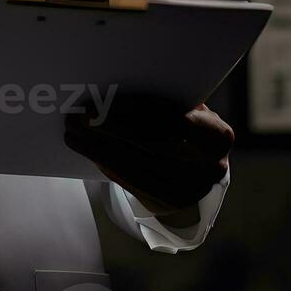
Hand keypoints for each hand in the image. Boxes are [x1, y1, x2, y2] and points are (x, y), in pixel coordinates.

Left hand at [64, 96, 232, 217]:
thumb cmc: (187, 125)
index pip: (173, 121)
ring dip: (98, 147)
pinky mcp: (168, 204)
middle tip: (78, 116)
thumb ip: (165, 99)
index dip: (134, 111)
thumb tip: (114, 85)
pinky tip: (87, 149)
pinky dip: (105, 163)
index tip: (102, 102)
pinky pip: (130, 181)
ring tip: (73, 131)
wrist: (199, 168)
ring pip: (134, 165)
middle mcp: (209, 168)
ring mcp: (189, 191)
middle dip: (109, 128)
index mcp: (217, 136)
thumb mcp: (188, 109)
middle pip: (148, 145)